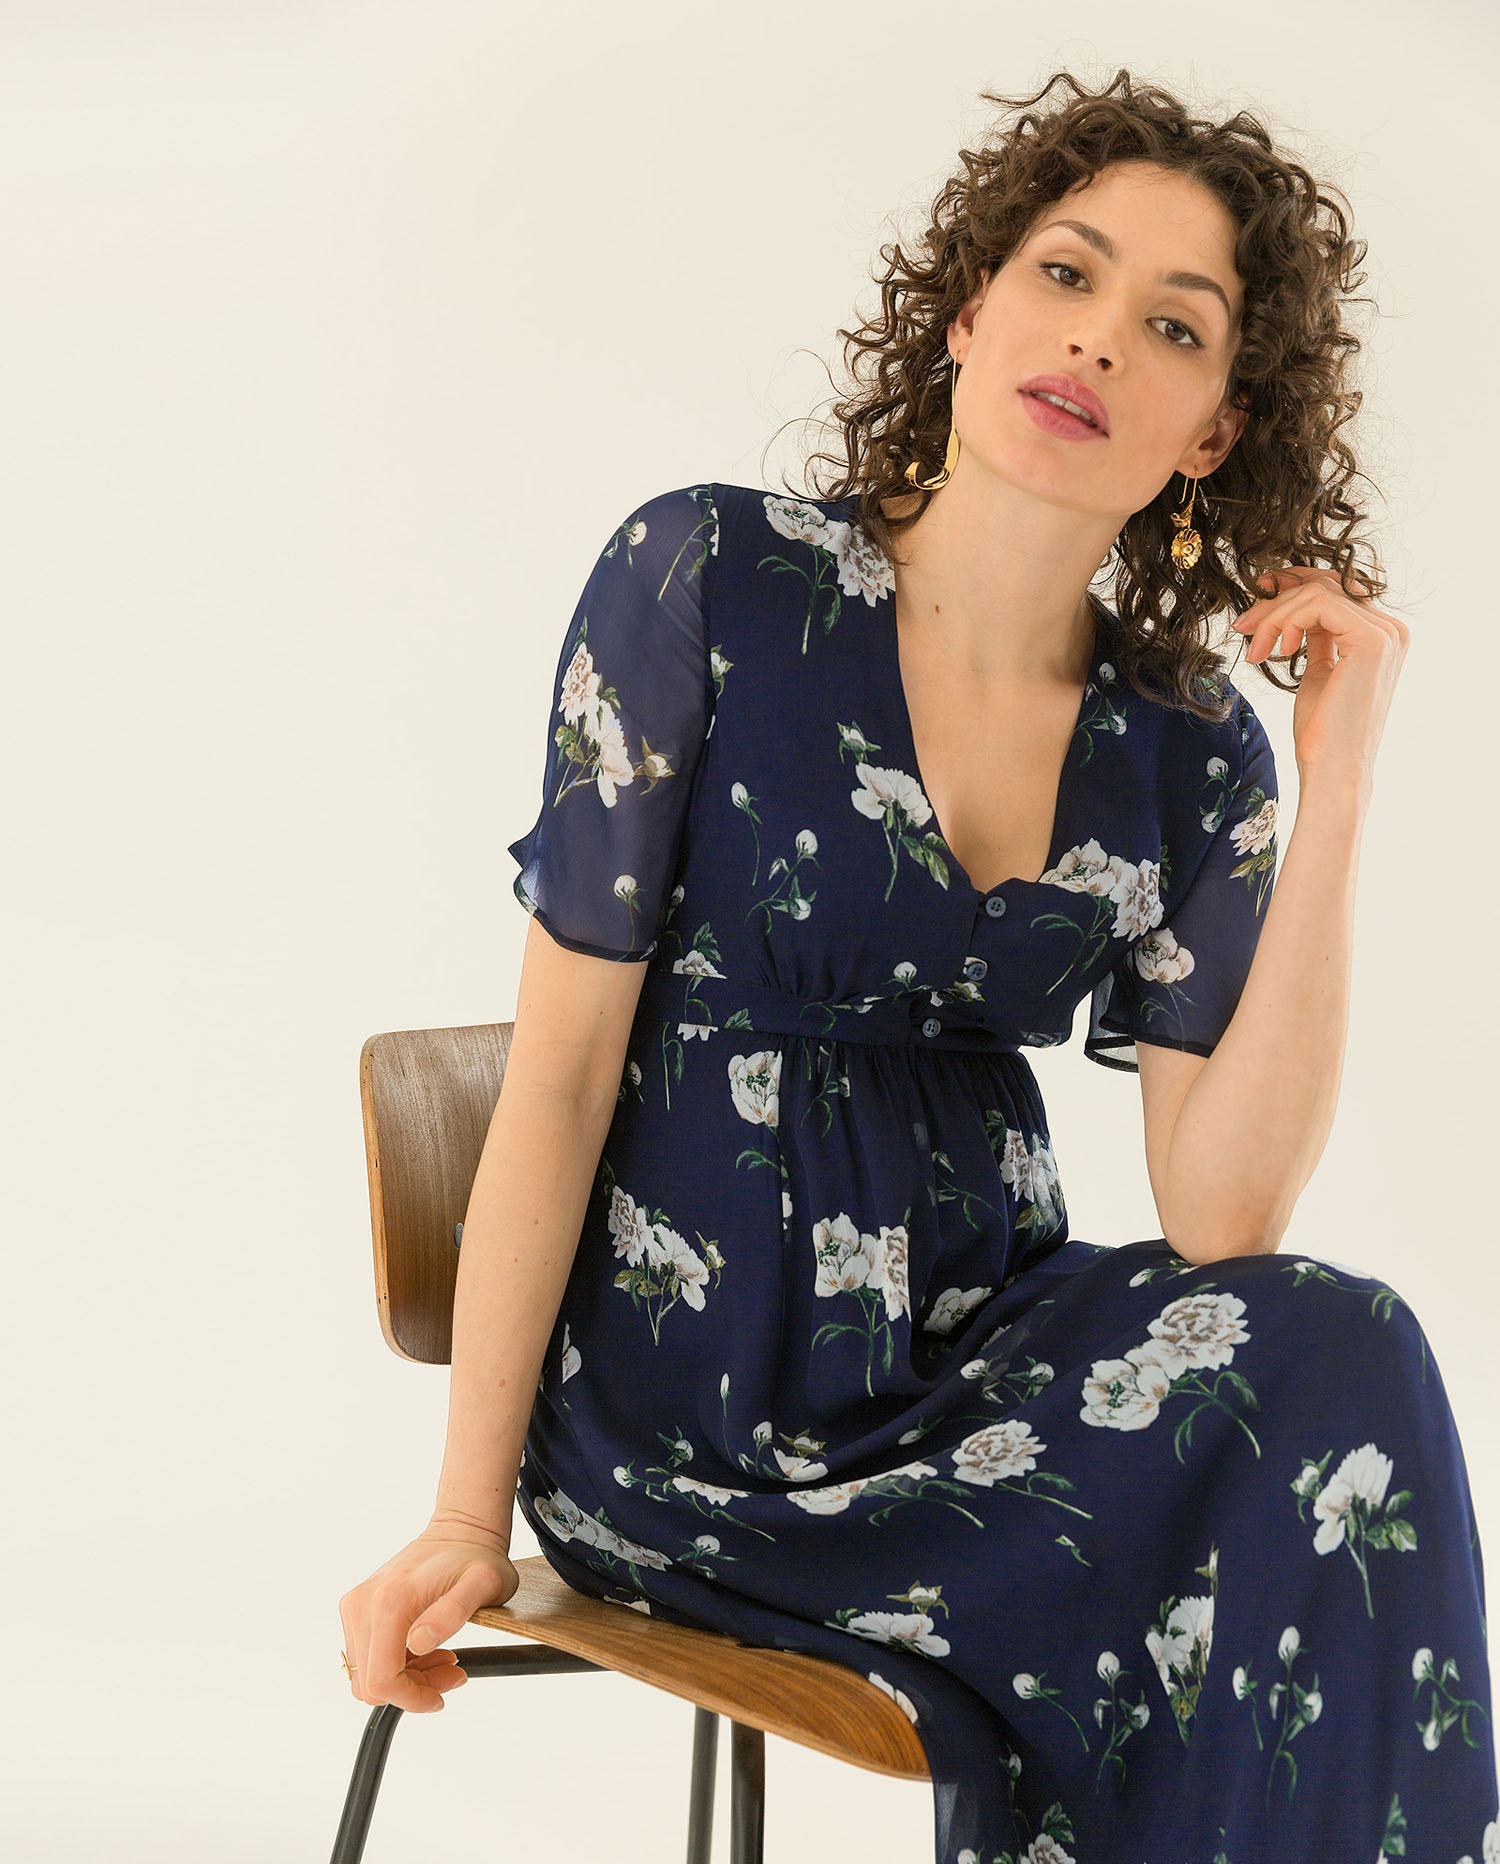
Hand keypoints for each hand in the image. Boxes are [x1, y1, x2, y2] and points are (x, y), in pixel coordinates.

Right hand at [338, 1519, 519, 1712]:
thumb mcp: (483, 1585)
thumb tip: (419, 1642)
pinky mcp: (358, 1608)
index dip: (411, 1699)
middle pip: (372, 1683)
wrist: (461, 1530)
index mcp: (390, 1602)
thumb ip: (452, 1613)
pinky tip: (427, 1648)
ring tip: (444, 1659)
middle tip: (451, 1672)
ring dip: (406, 1678)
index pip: (382, 1680)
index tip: (440, 1697)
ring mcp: (357, 1605)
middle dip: (412, 1690)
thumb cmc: (476, 1557)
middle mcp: (363, 1603)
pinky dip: (396, 1664)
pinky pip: (367, 1656)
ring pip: (367, 1673)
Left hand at [1232, 567, 1408, 793]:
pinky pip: (1318, 604)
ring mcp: (1385, 633)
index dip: (1292, 586)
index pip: (1334, 590)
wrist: (1332, 769)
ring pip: (1317, 592)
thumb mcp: (1318, 673)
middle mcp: (1390, 630)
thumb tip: (1294, 610)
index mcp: (1380, 637)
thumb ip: (1317, 638)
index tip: (1256, 601)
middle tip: (1244, 626)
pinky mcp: (1371, 639)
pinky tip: (1278, 650)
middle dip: (1276, 600)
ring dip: (1275, 615)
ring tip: (1257, 649)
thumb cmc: (1322, 733)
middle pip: (1325, 585)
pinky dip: (1287, 620)